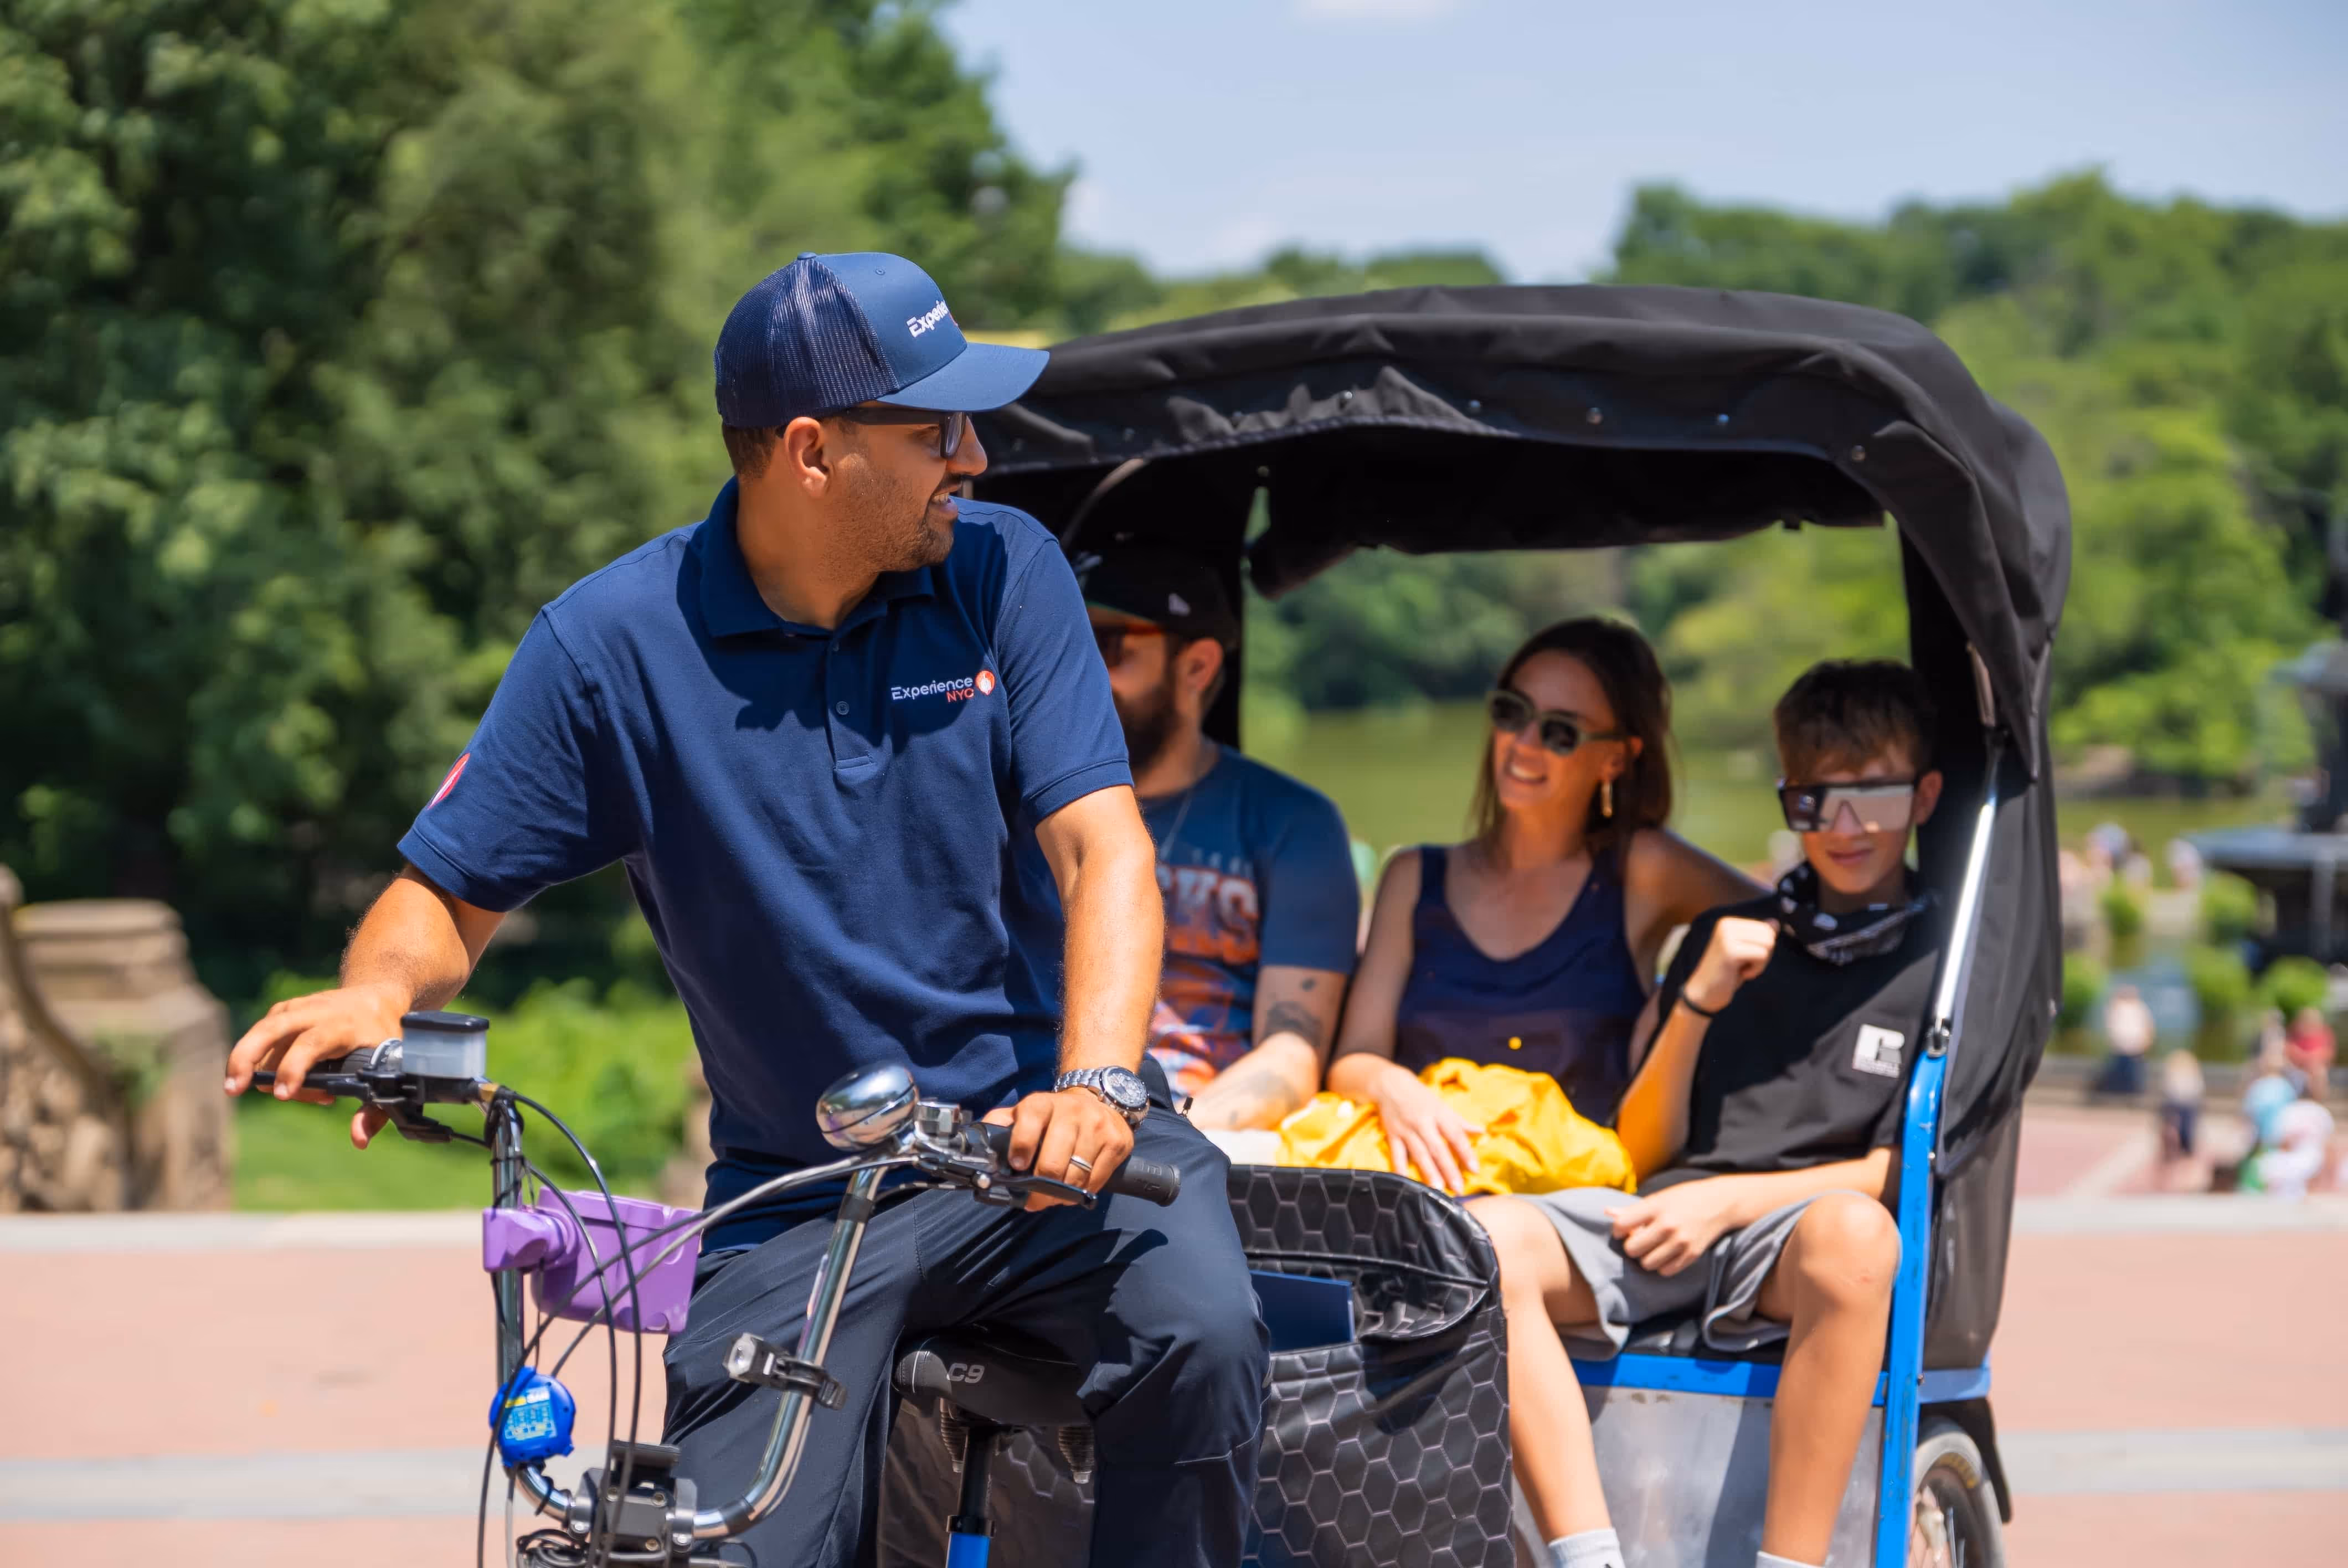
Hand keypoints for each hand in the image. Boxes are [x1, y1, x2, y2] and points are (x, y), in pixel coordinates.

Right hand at [223, 981, 409, 1148]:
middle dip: (245, 1059)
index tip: (282, 1094)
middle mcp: (315, 1011)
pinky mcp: (282, 1011)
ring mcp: (295, 1008)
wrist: (377, 998)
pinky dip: (265, 1062)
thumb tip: (358, 1139)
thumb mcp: (389, 1071)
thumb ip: (375, 1109)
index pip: (311, 1043)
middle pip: (270, 1029)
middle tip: (234, 1088)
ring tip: (293, 1091)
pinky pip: (262, 1038)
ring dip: (264, 1071)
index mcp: (344, 1025)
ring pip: (261, 1038)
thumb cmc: (383, 1038)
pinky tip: (289, 1079)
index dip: (293, 1069)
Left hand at [981, 1087, 1134, 1209]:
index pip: (1028, 1124)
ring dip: (1060, 1195)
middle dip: (1039, 1190)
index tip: (1017, 1167)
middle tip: (1033, 1200)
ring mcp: (1097, 1126)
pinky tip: (1074, 1189)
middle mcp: (1071, 1112)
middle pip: (1052, 1163)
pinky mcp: (1117, 1142)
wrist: (1100, 1098)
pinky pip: (1096, 1180)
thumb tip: (974, 1143)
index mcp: (1042, 1104)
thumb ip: (1000, 1125)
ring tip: (1052, 1197)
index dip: (1020, 1150)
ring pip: (1075, 1176)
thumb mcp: (1025, 1112)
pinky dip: (1082, 1191)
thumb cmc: (1054, 1115)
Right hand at [1368, 1065, 1481, 1195]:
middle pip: (1438, 1148)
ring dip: (1429, 1171)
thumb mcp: (1442, 1106)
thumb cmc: (1421, 1096)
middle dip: (1449, 1169)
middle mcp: (1423, 1122)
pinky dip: (1400, 1168)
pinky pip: (1397, 1154)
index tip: (1475, 1170)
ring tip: (1438, 1189)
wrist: (1390, 1084)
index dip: (1466, 1153)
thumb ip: (1461, 1122)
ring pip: (1419, 1153)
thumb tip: (1482, 1132)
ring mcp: (1406, 1129)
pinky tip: (1406, 1182)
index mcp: (1439, 1114)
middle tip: (1459, 1188)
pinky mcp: (1392, 1134)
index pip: (1456, 1136)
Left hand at [1607, 1182, 1740, 1276]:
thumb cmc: (1684, 1198)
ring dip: (1646, 1257)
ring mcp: (1681, 1242)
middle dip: (1631, 1246)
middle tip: (1639, 1239)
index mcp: (1656, 1206)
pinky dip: (1662, 1265)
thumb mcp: (1658, 1197)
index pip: (1622, 1225)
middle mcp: (1668, 1225)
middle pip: (1632, 1249)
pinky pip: (1665, 1271)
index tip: (1622, 1229)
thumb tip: (1607, 1212)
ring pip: (1647, 1263)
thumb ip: (1632, 1209)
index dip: (1617, 1230)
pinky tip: (1666, 1254)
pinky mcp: (1692, 1255)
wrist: (1720, 1203)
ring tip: (1653, 1247)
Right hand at [1685, 916, 1777, 1013]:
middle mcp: (1726, 925)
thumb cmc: (1724, 974)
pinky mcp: (1730, 951)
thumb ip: (1758, 936)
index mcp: (1728, 923)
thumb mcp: (1744, 952)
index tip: (1743, 959)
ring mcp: (1726, 937)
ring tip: (1740, 969)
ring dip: (1759, 963)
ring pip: (1768, 944)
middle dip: (1763, 954)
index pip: (1766, 928)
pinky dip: (1756, 969)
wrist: (1703, 994)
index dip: (1762, 948)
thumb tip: (1776, 923)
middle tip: (1743, 966)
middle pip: (1769, 935)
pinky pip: (1761, 955)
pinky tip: (1740, 974)